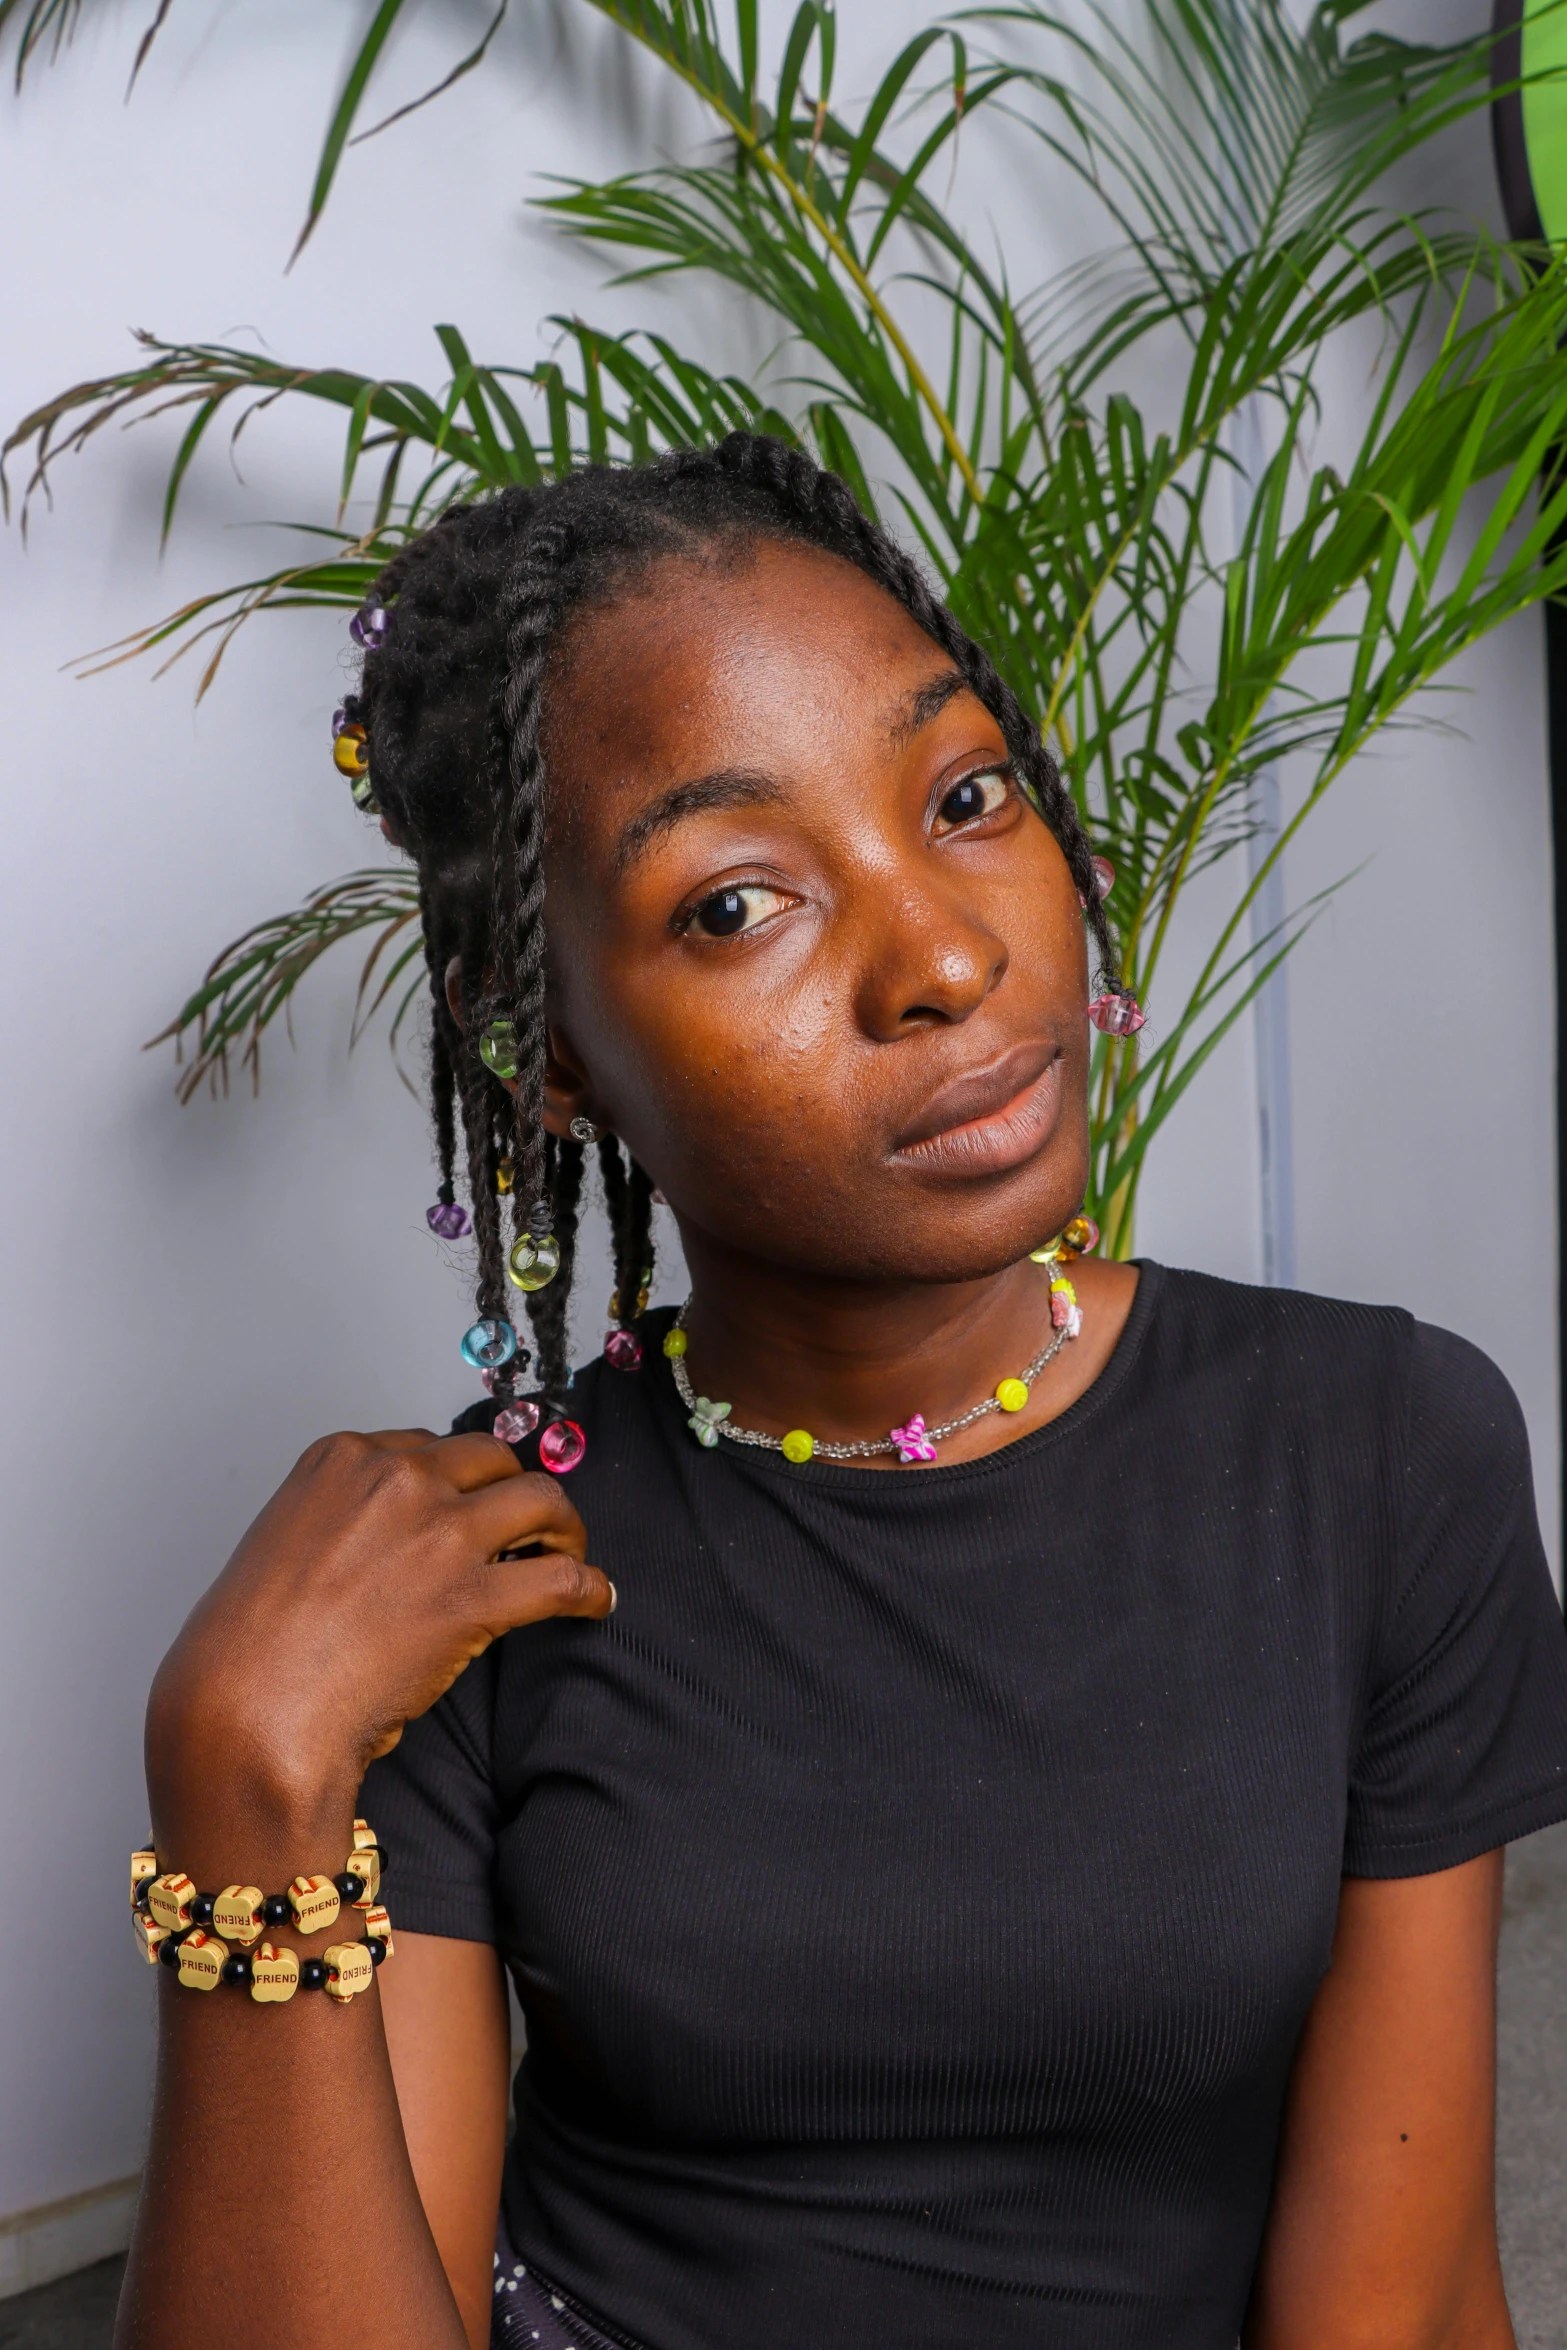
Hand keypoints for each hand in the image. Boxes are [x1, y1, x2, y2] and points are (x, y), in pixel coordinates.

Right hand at [146, 1429, 609, 1847]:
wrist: (247, 1712)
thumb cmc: (246, 1650)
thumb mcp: (282, 1547)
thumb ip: (343, 1527)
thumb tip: (392, 1552)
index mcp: (342, 1460)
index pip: (427, 1446)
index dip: (457, 1482)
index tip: (468, 1507)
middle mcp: (396, 1480)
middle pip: (492, 1458)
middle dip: (511, 1490)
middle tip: (526, 1528)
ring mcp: (439, 1532)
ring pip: (541, 1498)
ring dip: (563, 1525)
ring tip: (567, 1552)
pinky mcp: (474, 1596)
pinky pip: (561, 1577)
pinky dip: (590, 1587)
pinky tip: (595, 1601)